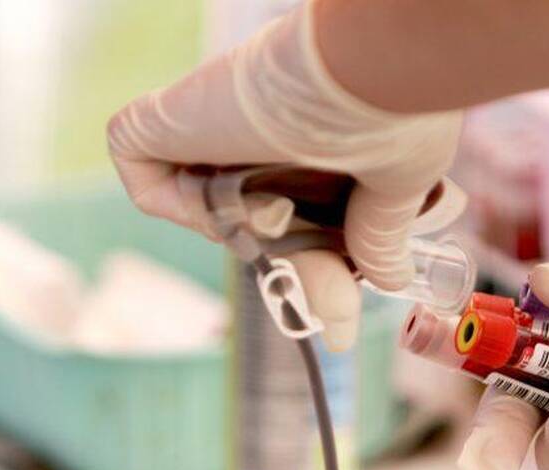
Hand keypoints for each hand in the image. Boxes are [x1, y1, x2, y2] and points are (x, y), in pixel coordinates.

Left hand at [106, 3, 460, 349]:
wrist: (362, 66)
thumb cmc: (392, 109)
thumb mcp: (397, 182)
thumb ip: (378, 232)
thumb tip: (391, 279)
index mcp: (311, 141)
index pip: (300, 216)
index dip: (317, 270)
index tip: (339, 324)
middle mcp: (257, 133)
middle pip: (258, 222)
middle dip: (298, 274)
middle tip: (335, 318)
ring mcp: (207, 128)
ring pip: (212, 210)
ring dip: (255, 234)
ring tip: (289, 210)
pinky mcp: (160, 124)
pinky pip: (151, 187)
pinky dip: (187, 209)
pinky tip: (244, 197)